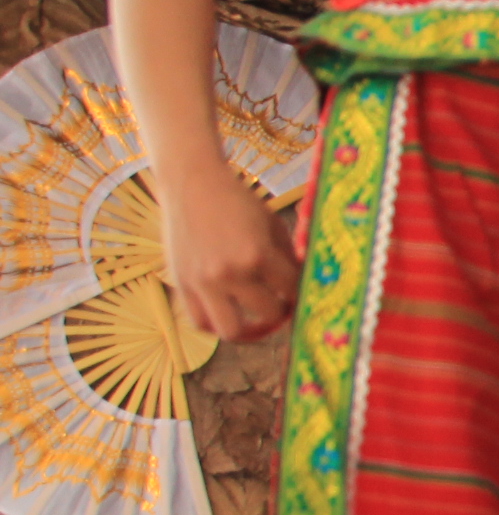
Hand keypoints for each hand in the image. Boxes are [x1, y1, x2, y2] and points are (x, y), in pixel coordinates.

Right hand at [163, 164, 300, 342]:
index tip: (301, 295)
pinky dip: (216, 325)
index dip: (301, 294)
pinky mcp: (181, 284)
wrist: (191, 184)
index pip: (291, 289)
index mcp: (258, 253)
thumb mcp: (271, 224)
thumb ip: (287, 255)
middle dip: (280, 313)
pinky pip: (200, 322)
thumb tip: (302, 284)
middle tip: (281, 307)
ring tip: (255, 321)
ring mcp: (203, 281)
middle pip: (267, 315)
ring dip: (249, 330)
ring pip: (231, 330)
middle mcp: (230, 272)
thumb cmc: (236, 201)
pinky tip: (228, 315)